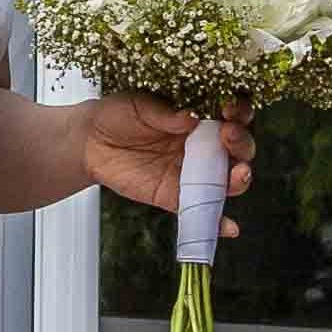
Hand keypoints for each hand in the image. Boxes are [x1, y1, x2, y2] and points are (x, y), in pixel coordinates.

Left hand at [77, 96, 253, 218]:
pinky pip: (201, 212)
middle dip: (242, 143)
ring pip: (227, 180)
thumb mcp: (138, 104)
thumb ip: (164, 112)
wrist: (89, 141)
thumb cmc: (118, 114)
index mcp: (201, 116)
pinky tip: (229, 228)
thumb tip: (192, 117)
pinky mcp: (176, 197)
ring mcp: (192, 173)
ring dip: (239, 178)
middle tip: (229, 135)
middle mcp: (204, 146)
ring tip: (239, 174)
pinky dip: (218, 223)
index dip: (239, 111)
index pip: (233, 114)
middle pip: (238, 148)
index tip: (230, 107)